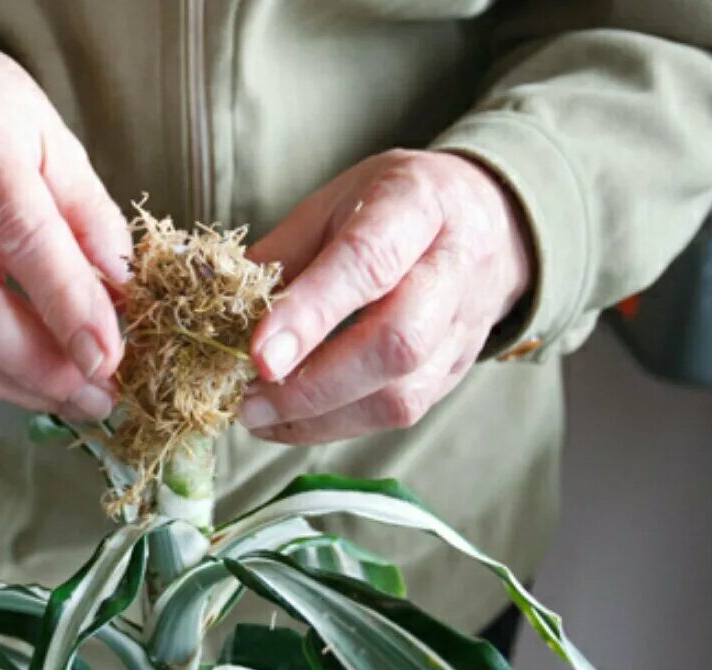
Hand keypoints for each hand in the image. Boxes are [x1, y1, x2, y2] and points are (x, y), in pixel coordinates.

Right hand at [0, 28, 128, 420]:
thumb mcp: (52, 137)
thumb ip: (89, 212)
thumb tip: (123, 289)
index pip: (18, 232)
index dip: (66, 301)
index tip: (109, 355)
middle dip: (39, 362)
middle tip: (102, 391)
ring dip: (20, 383)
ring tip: (81, 398)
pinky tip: (38, 381)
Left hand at [241, 149, 532, 443]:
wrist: (488, 219)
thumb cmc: (392, 207)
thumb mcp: (334, 202)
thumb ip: (284, 254)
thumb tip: (223, 310)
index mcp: (416, 205)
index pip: (367, 262)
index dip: (311, 314)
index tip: (259, 355)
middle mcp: (452, 268)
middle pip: (397, 342)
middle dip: (313, 384)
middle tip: (249, 402)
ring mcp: (463, 327)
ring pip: (402, 394)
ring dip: (321, 418)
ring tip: (260, 417)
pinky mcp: (458, 370)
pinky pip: (403, 413)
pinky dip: (339, 425)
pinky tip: (293, 421)